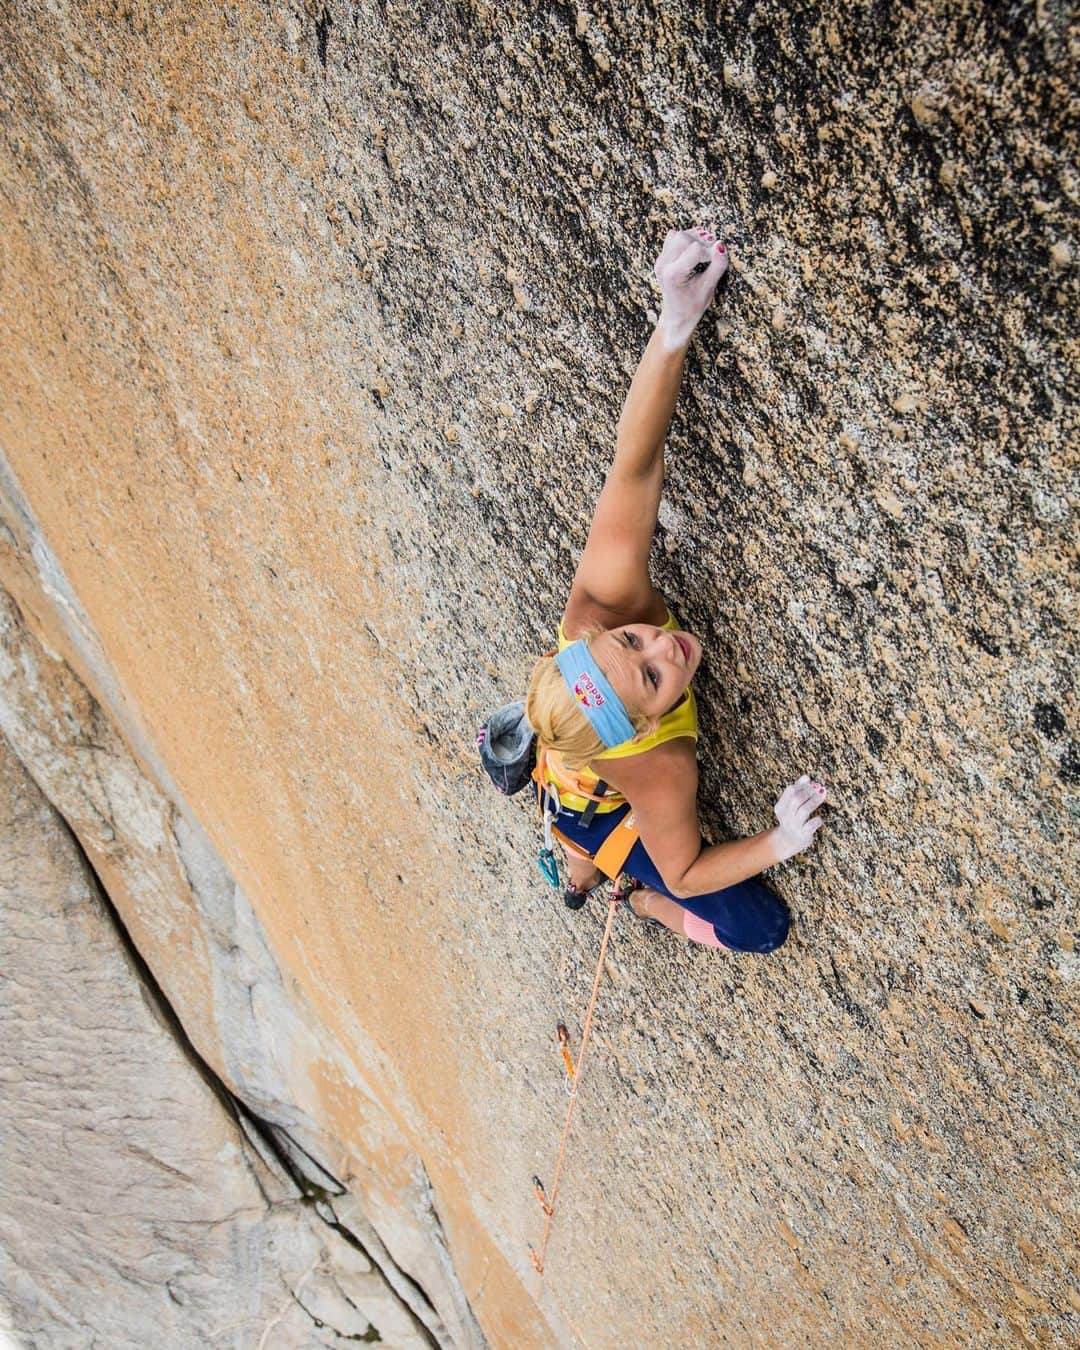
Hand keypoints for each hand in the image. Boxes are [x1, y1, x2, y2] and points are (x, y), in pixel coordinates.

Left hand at [653, 225, 728, 347]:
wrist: (677, 317)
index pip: (695, 249)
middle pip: (683, 237)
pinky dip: (686, 240)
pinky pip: (673, 239)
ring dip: (693, 239)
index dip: (710, 251)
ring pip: (677, 235)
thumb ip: (717, 266)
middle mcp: (663, 265)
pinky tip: (694, 252)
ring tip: (704, 252)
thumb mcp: (709, 289)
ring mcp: (660, 261)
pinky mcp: (662, 258)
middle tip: (711, 254)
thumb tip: (721, 245)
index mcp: (673, 275)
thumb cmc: (693, 307)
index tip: (717, 260)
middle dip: (701, 242)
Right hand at [770, 775, 827, 862]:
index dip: (802, 784)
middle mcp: (785, 817)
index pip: (790, 791)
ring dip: (814, 802)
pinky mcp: (803, 835)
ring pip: (804, 811)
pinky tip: (819, 818)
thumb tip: (806, 777)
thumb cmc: (792, 819)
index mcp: (780, 808)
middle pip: (796, 800)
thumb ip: (797, 791)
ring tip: (822, 796)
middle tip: (819, 788)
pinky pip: (811, 825)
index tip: (811, 781)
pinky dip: (817, 820)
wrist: (788, 842)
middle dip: (809, 792)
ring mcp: (794, 826)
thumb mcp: (790, 805)